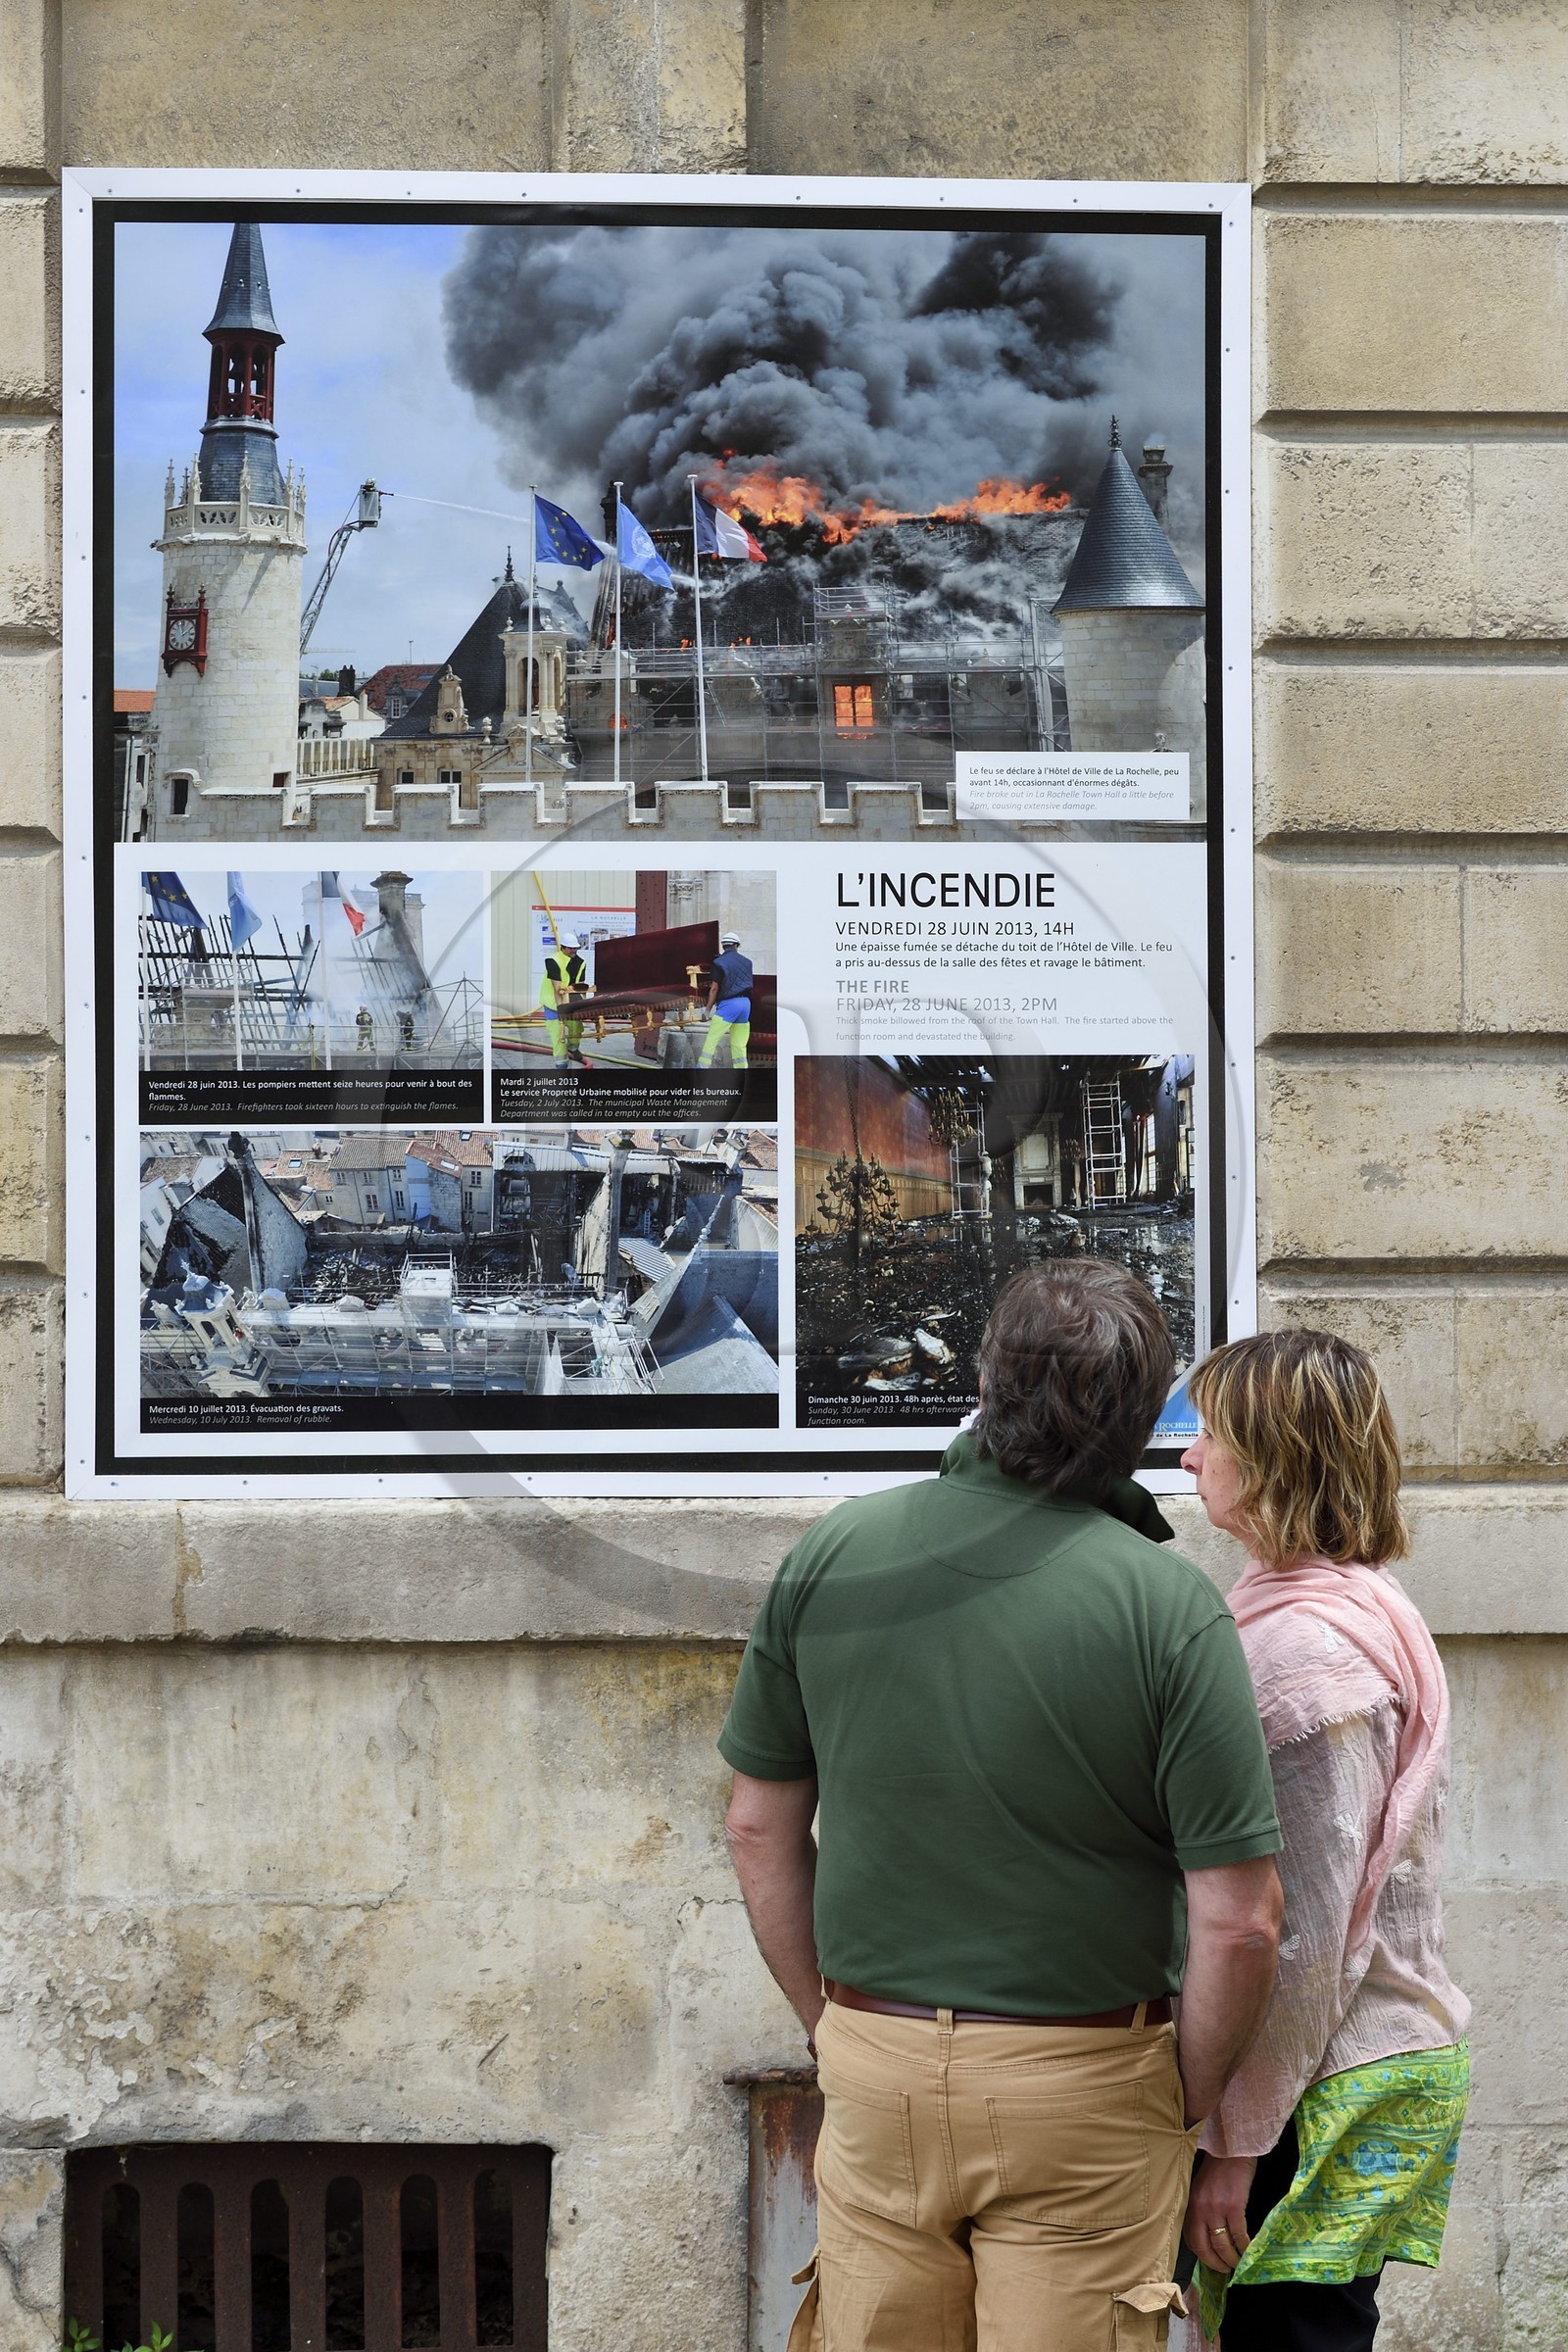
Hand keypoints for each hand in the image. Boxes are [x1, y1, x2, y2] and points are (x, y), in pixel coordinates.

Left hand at [1184, 2153, 1255, 2272]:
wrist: (1232, 2149)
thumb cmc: (1218, 2168)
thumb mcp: (1201, 2189)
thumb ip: (1201, 2210)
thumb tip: (1208, 2234)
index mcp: (1191, 2206)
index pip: (1191, 2240)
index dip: (1202, 2256)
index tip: (1212, 2262)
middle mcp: (1200, 2210)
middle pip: (1205, 2248)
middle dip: (1216, 2264)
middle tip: (1226, 2270)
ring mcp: (1216, 2209)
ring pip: (1222, 2246)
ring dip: (1232, 2259)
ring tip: (1239, 2263)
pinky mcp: (1234, 2207)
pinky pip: (1239, 2235)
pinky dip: (1244, 2247)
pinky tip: (1249, 2250)